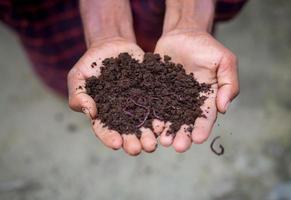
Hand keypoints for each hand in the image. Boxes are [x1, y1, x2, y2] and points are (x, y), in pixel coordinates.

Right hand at [68, 38, 162, 154]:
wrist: (111, 47)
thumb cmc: (90, 63)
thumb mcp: (78, 77)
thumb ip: (78, 95)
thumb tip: (89, 112)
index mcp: (103, 113)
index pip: (104, 130)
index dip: (109, 138)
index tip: (116, 144)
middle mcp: (122, 113)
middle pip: (127, 131)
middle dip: (132, 142)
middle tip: (138, 149)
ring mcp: (137, 104)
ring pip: (144, 123)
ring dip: (148, 135)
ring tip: (153, 143)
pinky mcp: (150, 93)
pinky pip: (156, 106)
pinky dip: (160, 116)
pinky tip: (164, 123)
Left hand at [155, 30, 238, 151]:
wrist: (183, 34)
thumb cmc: (207, 47)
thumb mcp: (225, 61)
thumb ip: (228, 84)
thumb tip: (223, 108)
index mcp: (206, 97)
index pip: (206, 116)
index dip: (203, 128)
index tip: (198, 139)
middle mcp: (188, 101)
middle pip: (186, 122)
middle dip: (183, 135)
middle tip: (178, 146)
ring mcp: (172, 97)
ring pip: (168, 117)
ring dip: (166, 131)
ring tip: (162, 141)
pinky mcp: (157, 91)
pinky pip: (154, 104)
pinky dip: (152, 115)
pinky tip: (149, 125)